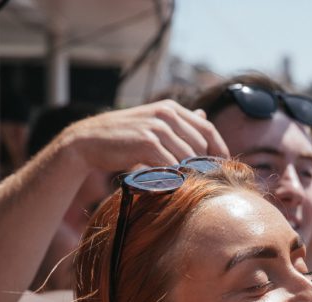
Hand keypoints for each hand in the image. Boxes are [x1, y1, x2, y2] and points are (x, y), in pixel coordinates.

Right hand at [62, 100, 229, 172]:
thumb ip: (180, 121)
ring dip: (186, 173)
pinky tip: (166, 182)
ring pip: (188, 157)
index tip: (223, 167)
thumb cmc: (124, 137)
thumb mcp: (154, 122)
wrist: (88, 141)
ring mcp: (157, 128)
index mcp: (171, 108)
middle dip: (202, 165)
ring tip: (178, 181)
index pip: (208, 130)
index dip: (219, 150)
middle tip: (197, 180)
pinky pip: (172, 165)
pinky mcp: (147, 143)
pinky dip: (173, 176)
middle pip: (201, 146)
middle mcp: (166, 114)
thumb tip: (204, 116)